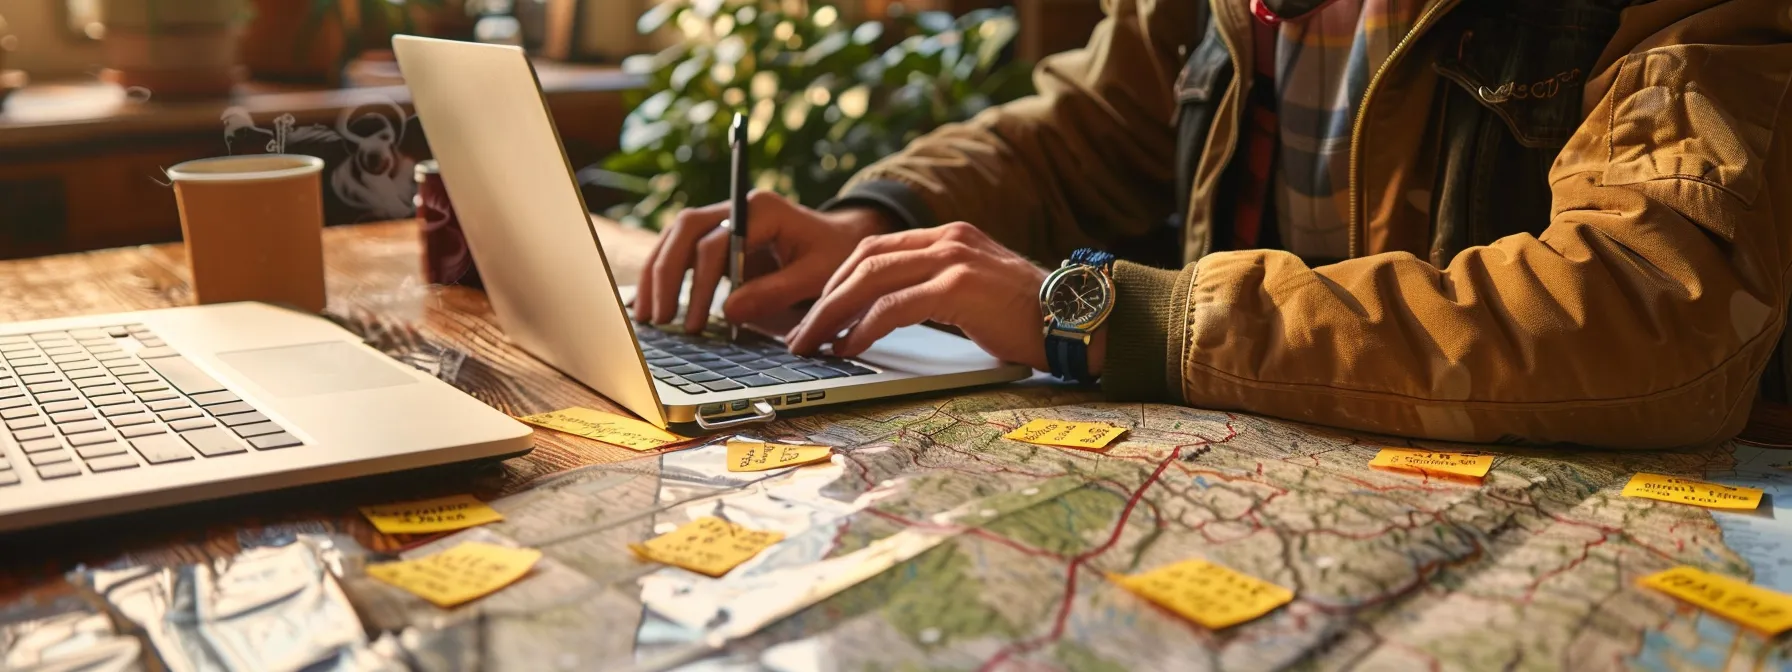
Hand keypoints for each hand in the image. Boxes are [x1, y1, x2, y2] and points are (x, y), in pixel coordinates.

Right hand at [633, 191, 892, 332]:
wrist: (842, 241)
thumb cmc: (834, 255)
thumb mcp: (816, 276)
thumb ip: (776, 292)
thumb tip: (729, 312)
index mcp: (762, 209)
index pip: (717, 240)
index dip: (701, 282)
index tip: (696, 321)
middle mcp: (737, 207)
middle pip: (686, 230)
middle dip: (666, 274)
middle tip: (661, 319)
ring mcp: (724, 219)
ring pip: (676, 237)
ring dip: (657, 274)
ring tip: (648, 317)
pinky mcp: (718, 237)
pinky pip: (682, 250)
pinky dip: (665, 274)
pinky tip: (653, 303)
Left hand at [787, 222, 1103, 373]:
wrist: (1081, 321)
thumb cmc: (1031, 318)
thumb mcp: (977, 292)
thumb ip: (938, 290)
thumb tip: (887, 317)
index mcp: (951, 235)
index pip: (876, 248)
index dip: (839, 280)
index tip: (818, 311)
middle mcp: (949, 239)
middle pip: (864, 260)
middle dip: (825, 298)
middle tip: (801, 332)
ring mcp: (955, 258)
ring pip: (871, 280)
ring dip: (833, 314)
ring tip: (814, 343)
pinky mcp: (960, 286)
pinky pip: (895, 306)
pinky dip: (865, 327)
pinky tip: (850, 346)